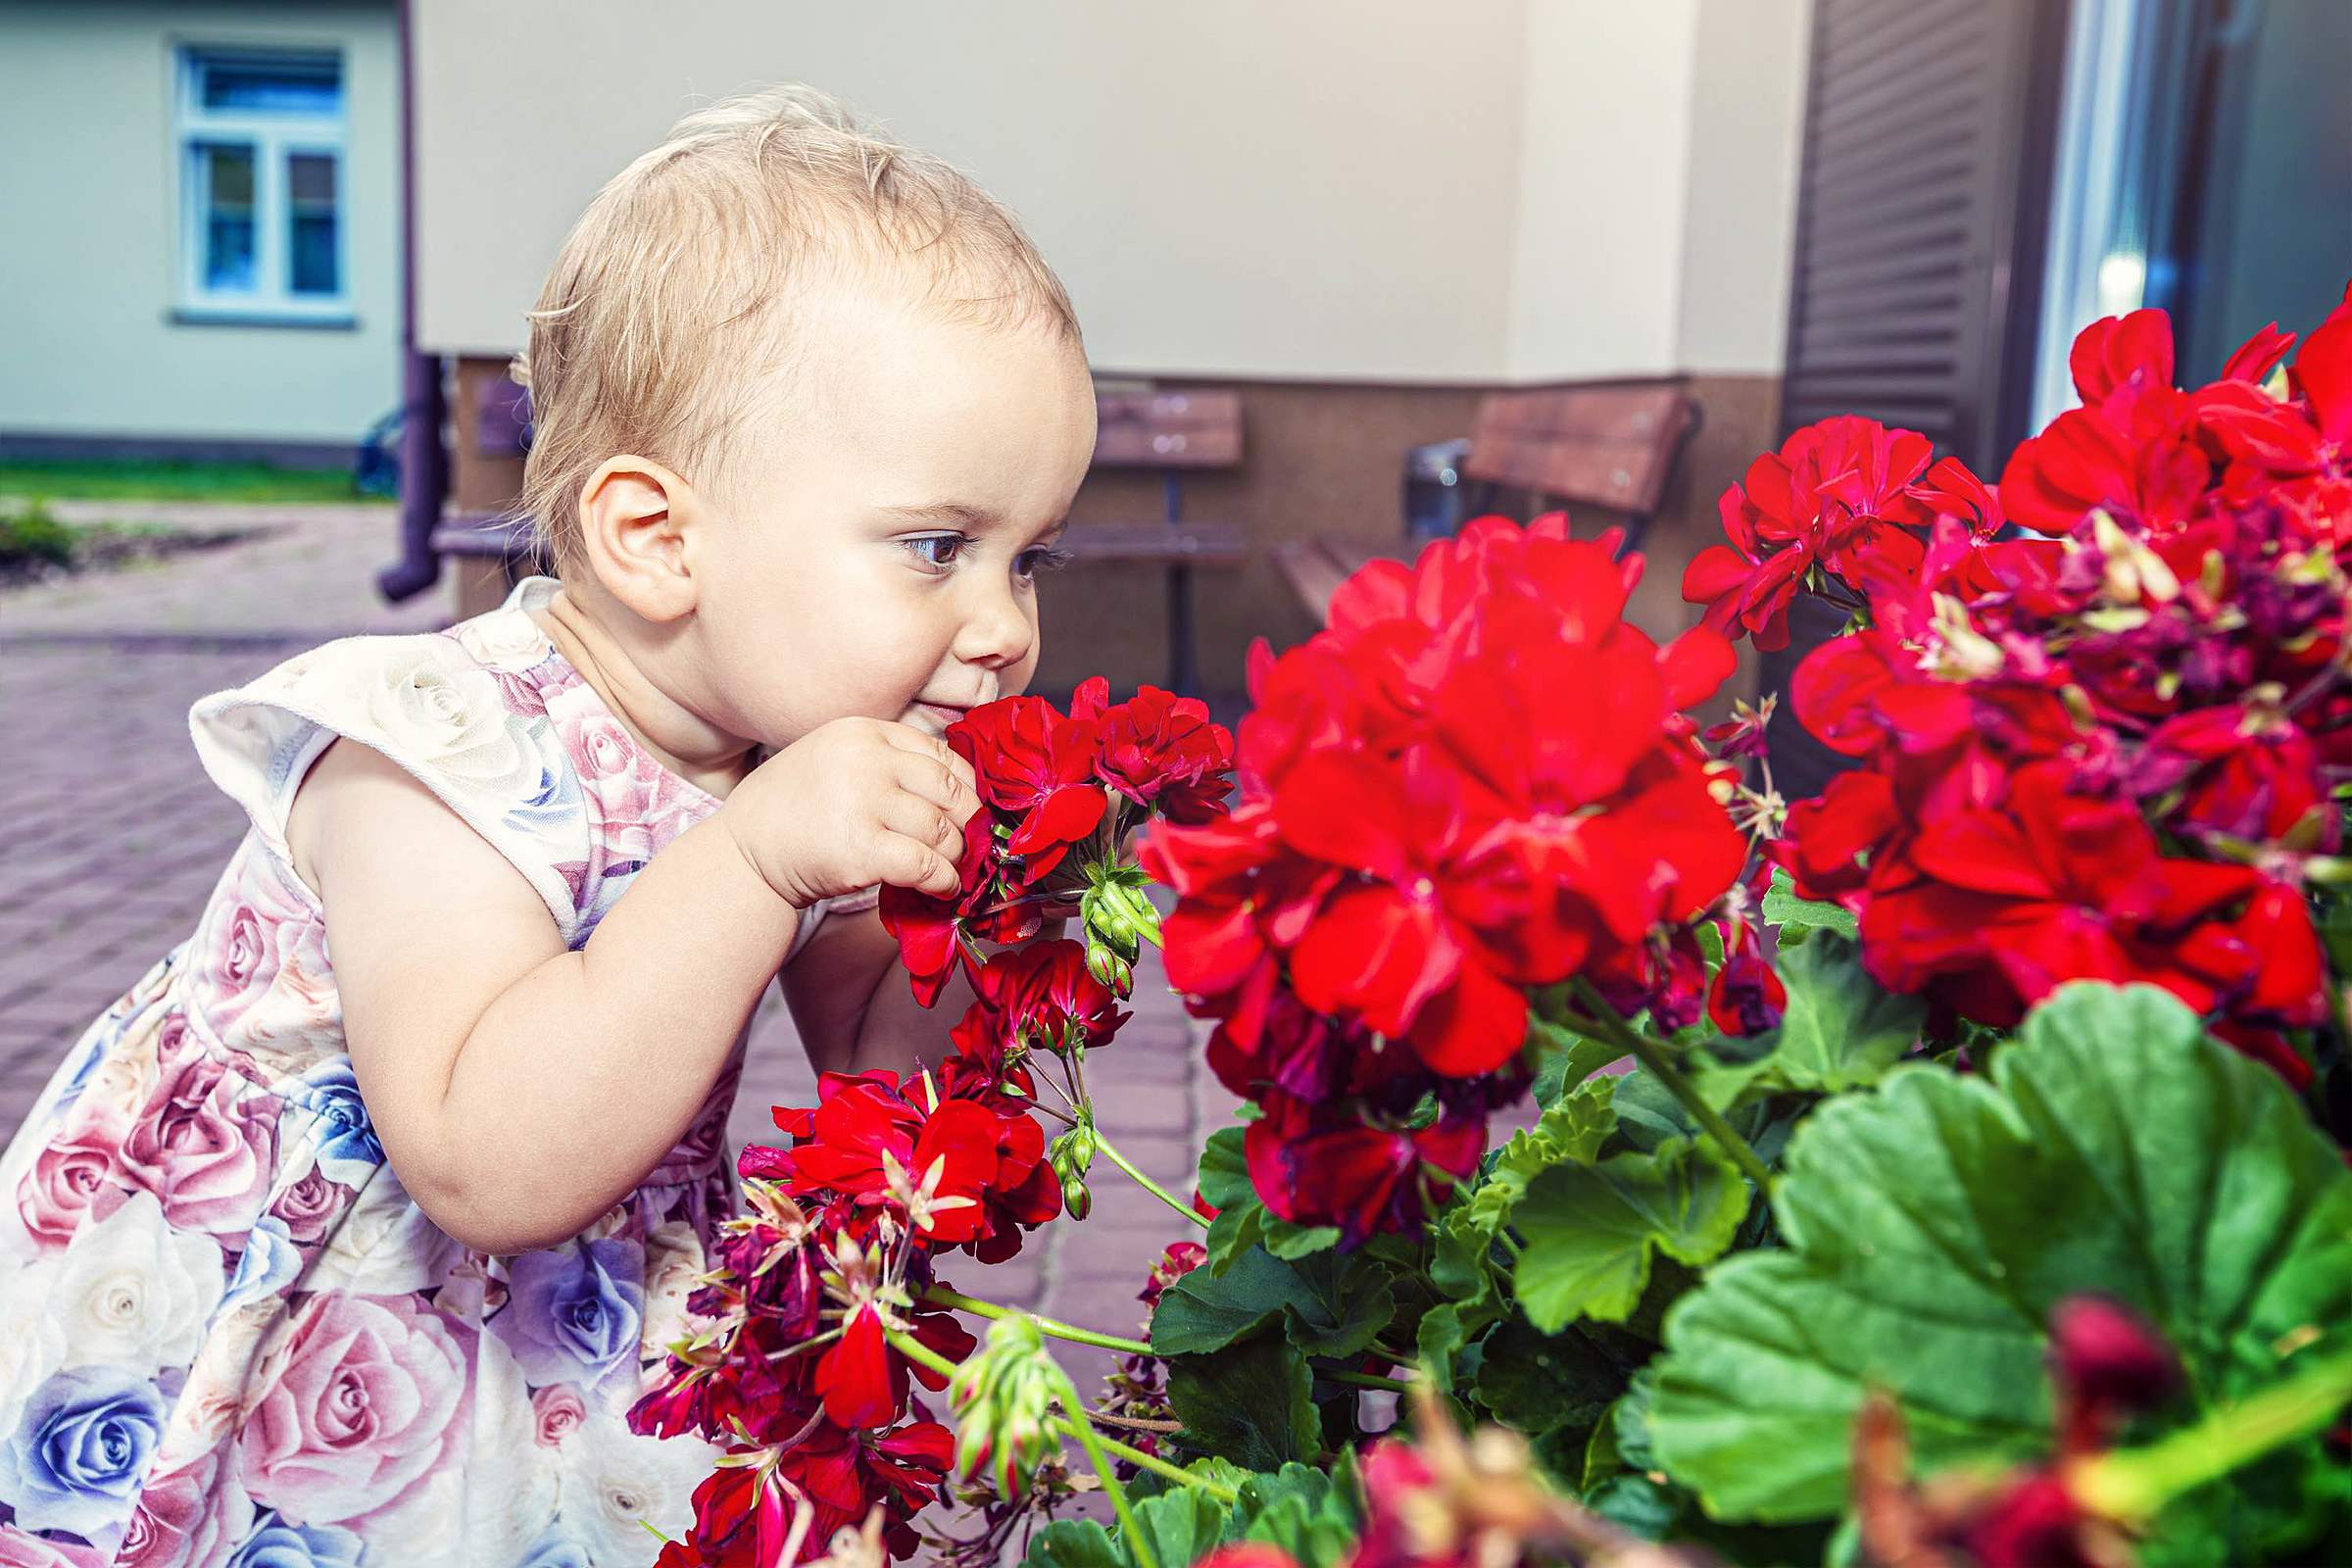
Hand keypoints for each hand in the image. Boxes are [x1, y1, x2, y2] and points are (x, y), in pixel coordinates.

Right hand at [719, 718, 982, 906]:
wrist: (745, 853)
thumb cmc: (794, 810)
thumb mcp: (834, 760)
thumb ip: (886, 760)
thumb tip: (960, 787)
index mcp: (863, 732)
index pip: (940, 754)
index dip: (966, 787)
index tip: (970, 811)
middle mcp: (865, 760)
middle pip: (948, 789)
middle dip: (969, 822)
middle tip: (972, 844)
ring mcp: (863, 803)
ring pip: (942, 829)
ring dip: (957, 856)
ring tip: (952, 869)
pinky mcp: (861, 850)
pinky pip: (926, 865)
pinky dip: (944, 881)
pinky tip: (942, 889)